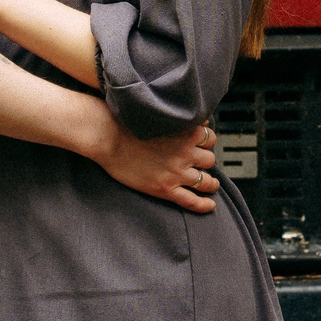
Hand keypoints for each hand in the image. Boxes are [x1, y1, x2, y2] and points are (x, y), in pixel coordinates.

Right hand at [94, 121, 219, 212]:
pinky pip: (191, 200)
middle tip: (201, 164)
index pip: (209, 138)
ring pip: (206, 181)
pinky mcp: (165, 188)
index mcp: (186, 133)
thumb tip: (199, 122)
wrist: (108, 136)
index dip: (206, 142)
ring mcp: (176, 173)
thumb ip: (182, 120)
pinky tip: (210, 206)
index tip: (203, 145)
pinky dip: (203, 205)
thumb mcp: (161, 114)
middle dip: (206, 161)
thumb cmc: (128, 122)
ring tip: (211, 184)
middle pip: (209, 160)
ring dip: (210, 183)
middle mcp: (185, 153)